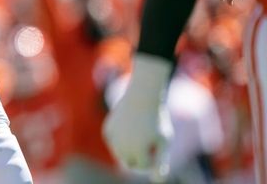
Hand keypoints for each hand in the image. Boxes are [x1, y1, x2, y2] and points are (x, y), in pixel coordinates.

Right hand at [102, 54, 172, 178]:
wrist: (143, 95)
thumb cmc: (157, 119)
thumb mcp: (164, 141)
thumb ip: (161, 163)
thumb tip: (158, 182)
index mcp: (139, 151)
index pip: (143, 166)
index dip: (153, 157)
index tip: (159, 144)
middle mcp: (122, 147)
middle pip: (129, 163)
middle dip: (139, 156)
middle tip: (148, 141)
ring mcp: (113, 138)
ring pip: (119, 153)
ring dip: (129, 148)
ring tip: (140, 134)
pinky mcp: (107, 129)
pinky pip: (112, 141)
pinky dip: (119, 138)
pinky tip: (127, 128)